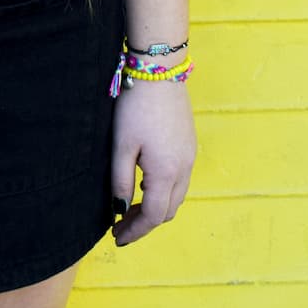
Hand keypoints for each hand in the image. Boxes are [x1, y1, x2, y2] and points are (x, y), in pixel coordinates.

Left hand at [110, 81, 196, 246]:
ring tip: (131, 207)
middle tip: (121, 225)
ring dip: (156, 207)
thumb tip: (120, 211)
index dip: (136, 231)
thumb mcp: (122, 145)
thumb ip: (121, 181)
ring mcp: (190, 156)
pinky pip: (180, 179)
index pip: (154, 216)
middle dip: (146, 222)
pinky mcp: (189, 144)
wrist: (159, 70)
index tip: (117, 237)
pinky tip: (146, 183)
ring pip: (177, 196)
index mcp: (167, 172)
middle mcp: (184, 168)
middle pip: (169, 210)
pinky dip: (164, 191)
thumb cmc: (136, 106)